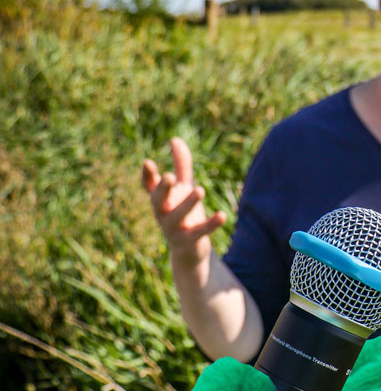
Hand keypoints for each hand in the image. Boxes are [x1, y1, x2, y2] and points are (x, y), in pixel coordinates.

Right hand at [141, 138, 226, 267]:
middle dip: (163, 189)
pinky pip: (200, 231)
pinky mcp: (189, 240)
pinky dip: (211, 224)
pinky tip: (223, 215)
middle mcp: (162, 214)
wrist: (188, 251)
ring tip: (200, 190)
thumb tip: (174, 139)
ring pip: (178, 216)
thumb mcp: (182, 189)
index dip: (147, 176)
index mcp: (160, 200)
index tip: (148, 162)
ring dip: (188, 203)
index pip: (149, 187)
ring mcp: (174, 229)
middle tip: (169, 176)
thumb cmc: (183, 214)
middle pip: (158, 201)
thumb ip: (181, 166)